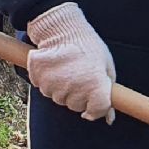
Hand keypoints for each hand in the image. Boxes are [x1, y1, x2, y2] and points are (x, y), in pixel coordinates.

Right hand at [26, 3, 114, 122]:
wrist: (62, 28)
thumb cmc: (88, 46)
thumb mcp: (106, 65)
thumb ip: (109, 92)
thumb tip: (109, 119)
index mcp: (95, 86)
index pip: (96, 112)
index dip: (96, 107)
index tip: (94, 98)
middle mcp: (73, 89)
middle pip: (75, 106)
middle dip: (79, 95)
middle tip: (79, 76)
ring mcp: (54, 85)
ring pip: (59, 99)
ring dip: (63, 89)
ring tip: (67, 69)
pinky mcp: (38, 79)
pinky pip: (44, 89)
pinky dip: (48, 82)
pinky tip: (55, 68)